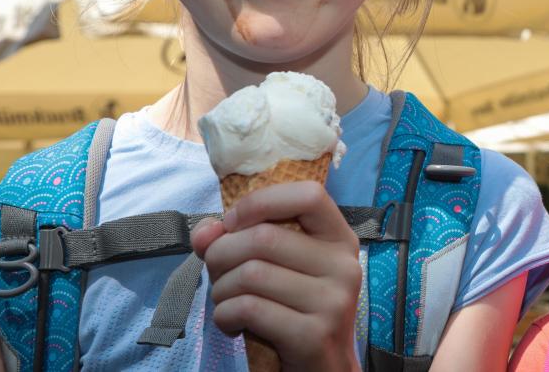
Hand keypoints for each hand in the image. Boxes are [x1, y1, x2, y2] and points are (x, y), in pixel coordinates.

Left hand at [191, 181, 361, 371]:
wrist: (324, 369)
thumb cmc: (294, 311)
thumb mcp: (276, 269)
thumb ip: (238, 241)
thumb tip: (204, 233)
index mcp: (339, 240)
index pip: (309, 194)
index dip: (261, 202)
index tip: (235, 223)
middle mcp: (343, 266)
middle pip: (264, 237)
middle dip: (222, 254)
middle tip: (218, 274)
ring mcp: (333, 301)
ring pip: (251, 274)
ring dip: (221, 289)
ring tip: (226, 301)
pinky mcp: (314, 334)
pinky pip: (249, 308)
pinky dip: (225, 315)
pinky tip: (232, 323)